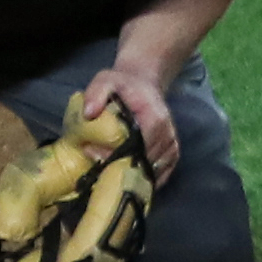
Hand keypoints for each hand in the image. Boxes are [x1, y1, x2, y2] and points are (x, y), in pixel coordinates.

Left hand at [81, 63, 181, 179]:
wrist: (143, 84)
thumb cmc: (123, 85)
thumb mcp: (106, 80)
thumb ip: (96, 92)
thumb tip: (89, 113)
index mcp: (155, 115)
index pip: (145, 141)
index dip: (124, 153)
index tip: (102, 158)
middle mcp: (168, 132)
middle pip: (150, 158)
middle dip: (126, 167)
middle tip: (102, 169)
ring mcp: (172, 144)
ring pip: (157, 169)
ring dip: (136, 175)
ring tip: (113, 176)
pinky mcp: (172, 152)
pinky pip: (163, 172)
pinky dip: (147, 178)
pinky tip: (131, 181)